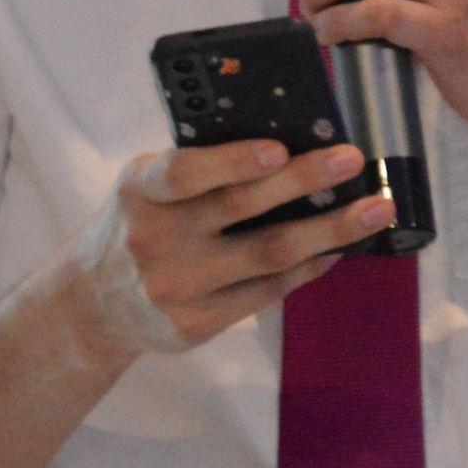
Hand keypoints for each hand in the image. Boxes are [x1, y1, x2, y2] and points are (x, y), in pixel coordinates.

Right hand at [61, 138, 397, 363]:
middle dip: (304, 182)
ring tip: (375, 209)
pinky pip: (266, 292)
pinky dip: (308, 268)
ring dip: (329, 231)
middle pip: (241, 209)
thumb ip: (196, 168)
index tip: (279, 148)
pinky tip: (337, 249)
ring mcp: (176, 288)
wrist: (92, 306)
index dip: (232, 161)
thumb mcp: (145, 187)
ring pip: (267, 255)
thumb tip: (286, 141)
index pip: (184, 173)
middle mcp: (154, 240)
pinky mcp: (195, 326)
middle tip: (352, 160)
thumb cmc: (138, 225)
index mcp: (140, 191)